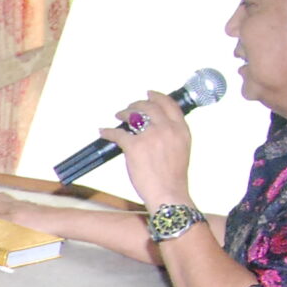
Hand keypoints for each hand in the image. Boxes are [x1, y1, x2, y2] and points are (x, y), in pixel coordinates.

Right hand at [0, 193, 43, 225]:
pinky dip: (9, 212)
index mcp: (7, 207)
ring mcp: (25, 207)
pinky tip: (12, 220)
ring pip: (7, 203)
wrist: (60, 222)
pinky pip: (16, 209)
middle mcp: (15, 204)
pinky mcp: (34, 213)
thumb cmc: (38, 223)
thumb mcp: (12, 223)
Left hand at [106, 90, 194, 208]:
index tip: (150, 93)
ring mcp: (150, 136)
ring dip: (124, 113)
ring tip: (119, 115)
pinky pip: (117, 133)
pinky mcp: (134, 146)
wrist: (168, 193)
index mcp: (181, 130)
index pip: (170, 105)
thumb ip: (173, 135)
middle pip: (150, 106)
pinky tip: (104, 131)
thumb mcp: (182, 150)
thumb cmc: (173, 177)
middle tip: (130, 107)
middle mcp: (167, 129)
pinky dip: (108, 131)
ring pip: (134, 115)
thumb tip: (159, 128)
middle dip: (137, 104)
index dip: (158, 96)